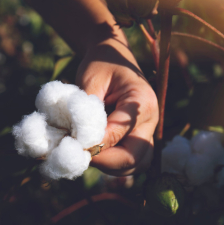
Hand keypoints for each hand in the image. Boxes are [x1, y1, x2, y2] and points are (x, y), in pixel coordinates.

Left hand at [76, 37, 158, 175]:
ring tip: (86, 154)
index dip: (95, 144)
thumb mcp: (91, 80)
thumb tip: (78, 140)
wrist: (112, 57)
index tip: (72, 145)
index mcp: (142, 102)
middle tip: (79, 156)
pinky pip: (131, 161)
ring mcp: (147, 131)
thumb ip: (87, 110)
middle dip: (105, 162)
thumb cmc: (101, 64)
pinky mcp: (139, 138)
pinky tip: (93, 154)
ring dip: (109, 166)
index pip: (119, 133)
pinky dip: (112, 164)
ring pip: (135, 164)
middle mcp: (150, 121)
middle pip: (135, 157)